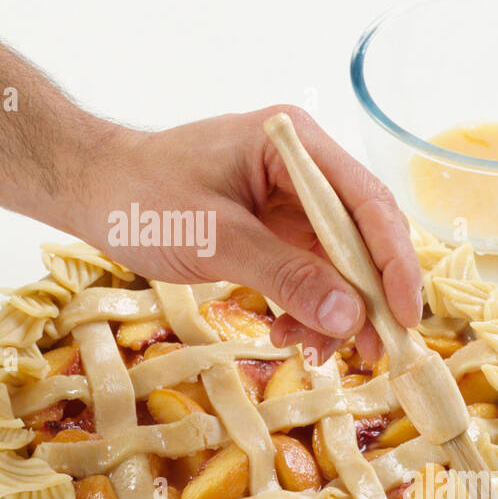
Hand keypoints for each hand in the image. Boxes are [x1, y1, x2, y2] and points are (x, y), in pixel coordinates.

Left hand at [80, 105, 423, 362]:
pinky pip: (307, 273)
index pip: (366, 202)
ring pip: (337, 262)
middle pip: (361, 235)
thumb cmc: (143, 198)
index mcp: (294, 145)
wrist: (93, 193)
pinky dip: (307, 307)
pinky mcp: (272, 230)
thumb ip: (283, 275)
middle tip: (377, 353)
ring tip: (319, 353)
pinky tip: (291, 335)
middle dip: (368, 297)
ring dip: (337, 311)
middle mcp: (302, 169)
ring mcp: (289, 200)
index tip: (404, 315)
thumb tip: (349, 317)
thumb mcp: (214, 239)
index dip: (393, 261)